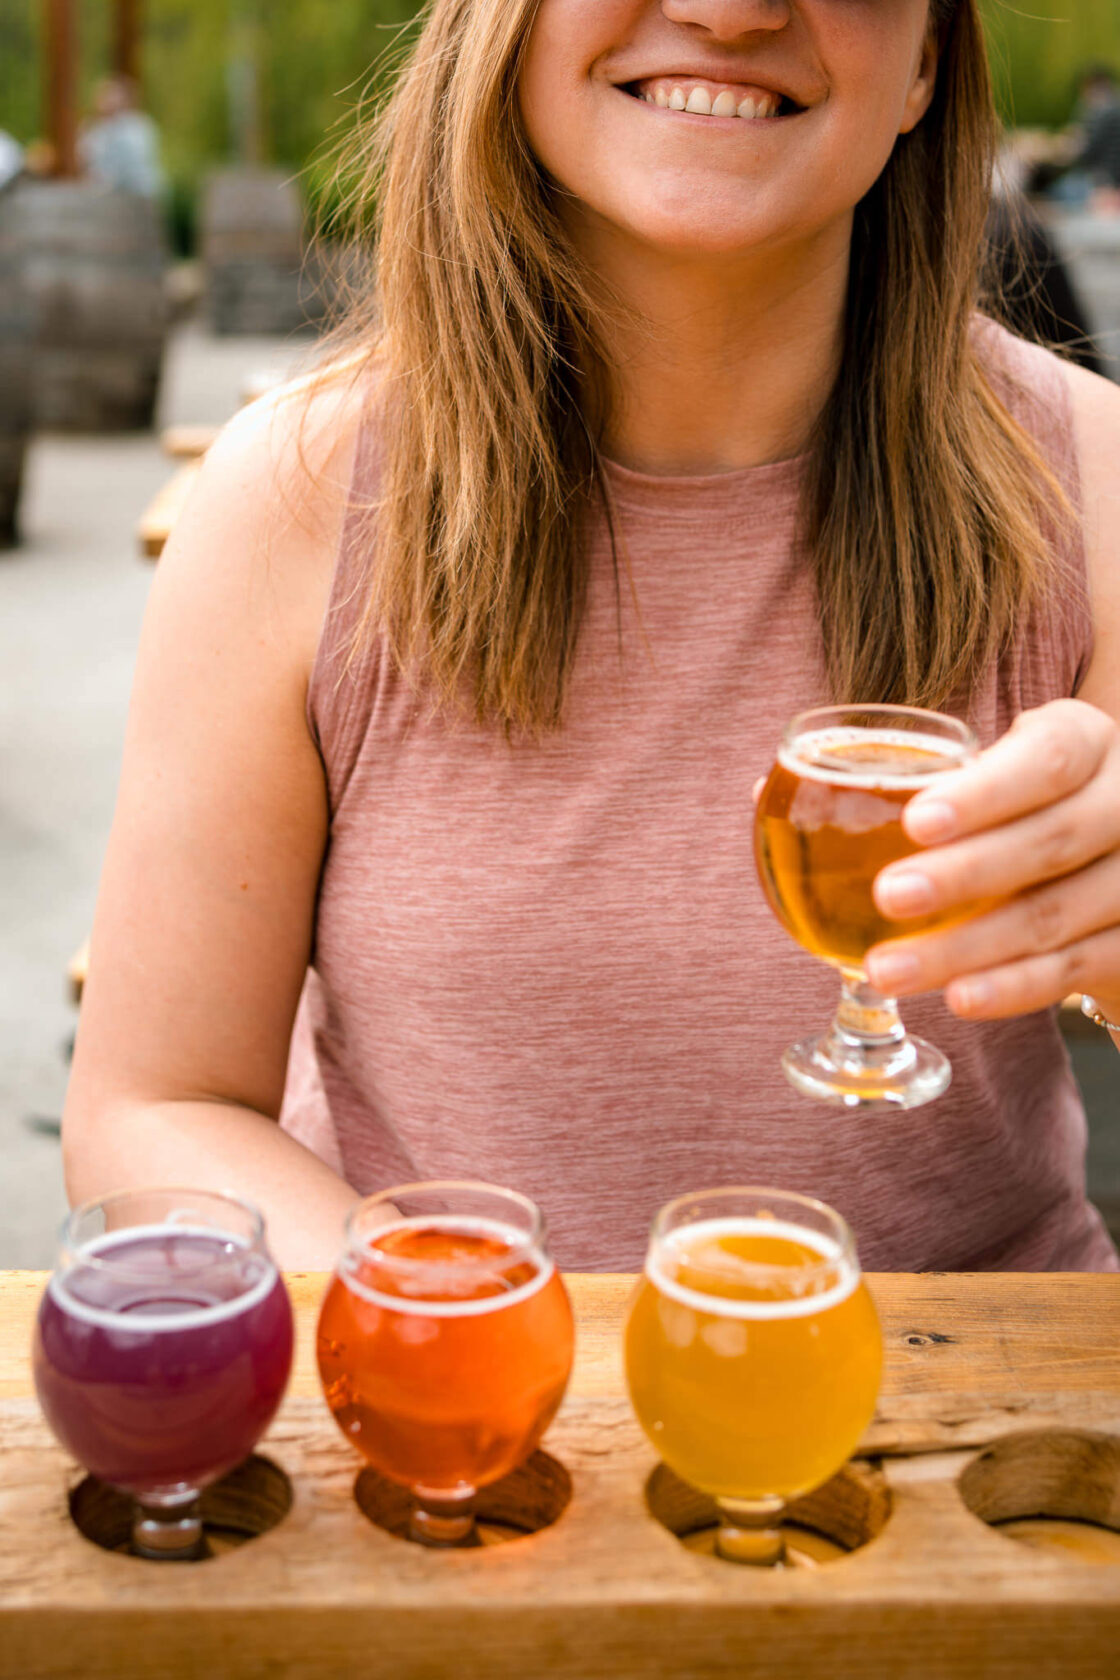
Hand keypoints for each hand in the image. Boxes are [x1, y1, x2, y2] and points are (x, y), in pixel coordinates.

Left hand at [864, 700, 1119, 1023]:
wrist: (1105, 865)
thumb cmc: (1017, 808)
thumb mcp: (982, 776)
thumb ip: (894, 781)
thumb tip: (757, 792)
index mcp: (1085, 740)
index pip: (1047, 758)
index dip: (985, 793)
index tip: (915, 822)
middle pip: (1053, 839)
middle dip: (965, 874)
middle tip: (889, 897)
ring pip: (1055, 915)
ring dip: (967, 947)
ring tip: (887, 968)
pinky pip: (1075, 970)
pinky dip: (1013, 987)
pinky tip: (959, 997)